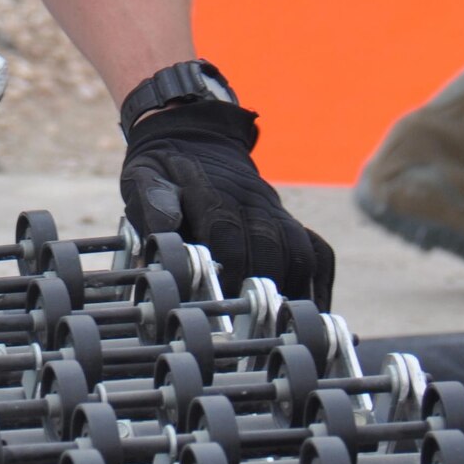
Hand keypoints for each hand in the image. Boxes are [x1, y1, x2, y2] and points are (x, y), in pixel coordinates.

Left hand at [119, 102, 335, 308]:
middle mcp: (251, 200)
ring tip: (283, 326)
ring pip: (298, 250)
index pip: (226, 230)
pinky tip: (313, 313)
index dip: (227, 265)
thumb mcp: (144, 176)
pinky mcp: (289, 221)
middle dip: (262, 286)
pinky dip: (319, 282)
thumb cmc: (164, 168)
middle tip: (252, 324)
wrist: (195, 136)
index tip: (221, 300)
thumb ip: (153, 201)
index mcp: (211, 191)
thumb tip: (167, 229)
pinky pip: (317, 250)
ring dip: (293, 289)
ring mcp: (275, 211)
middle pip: (269, 245)